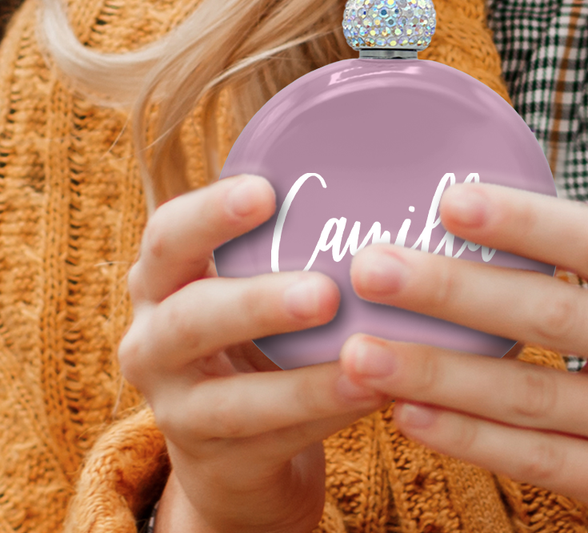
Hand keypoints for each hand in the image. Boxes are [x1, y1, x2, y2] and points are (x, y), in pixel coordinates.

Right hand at [119, 175, 386, 532]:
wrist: (236, 445)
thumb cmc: (259, 329)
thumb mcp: (254, 277)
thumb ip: (293, 232)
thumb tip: (397, 159)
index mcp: (164, 280)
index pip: (167, 236)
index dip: (210, 213)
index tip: (266, 190)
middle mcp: (155, 342)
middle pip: (189, 319)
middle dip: (257, 302)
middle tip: (325, 292)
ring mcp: (179, 410)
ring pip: (231, 399)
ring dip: (303, 379)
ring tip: (362, 354)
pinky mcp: (216, 463)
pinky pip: (274, 440)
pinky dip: (327, 413)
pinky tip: (377, 390)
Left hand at [339, 184, 587, 532]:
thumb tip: (492, 218)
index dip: (525, 220)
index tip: (451, 198)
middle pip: (553, 315)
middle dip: (454, 289)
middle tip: (373, 266)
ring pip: (531, 397)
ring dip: (437, 372)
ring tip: (361, 351)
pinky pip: (537, 460)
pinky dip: (467, 437)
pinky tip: (410, 414)